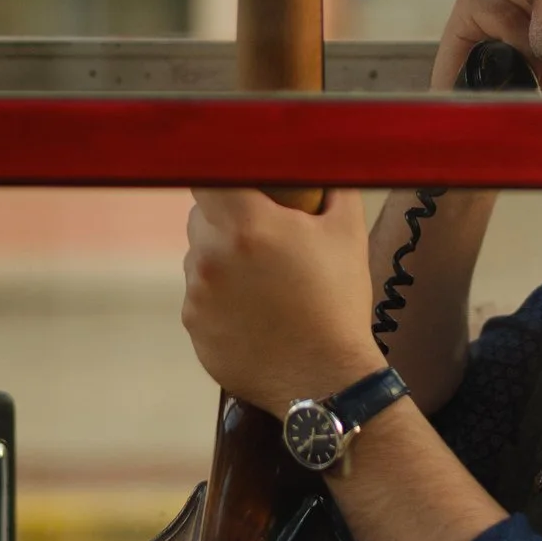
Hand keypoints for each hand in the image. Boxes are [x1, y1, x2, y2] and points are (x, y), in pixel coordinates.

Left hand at [183, 187, 381, 414]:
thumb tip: (319, 161)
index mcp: (246, 226)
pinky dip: (220, 299)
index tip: (236, 181)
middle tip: (266, 238)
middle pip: (202, 216)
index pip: (208, 175)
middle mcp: (210, 256)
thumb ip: (328, 185)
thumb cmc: (339, 302)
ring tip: (265, 285)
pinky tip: (255, 313)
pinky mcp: (194, 327)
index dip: (221, 173)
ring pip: (200, 258)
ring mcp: (197, 295)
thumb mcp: (347, 233)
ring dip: (223, 260)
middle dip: (228, 219)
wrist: (327, 380)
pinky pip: (200, 297)